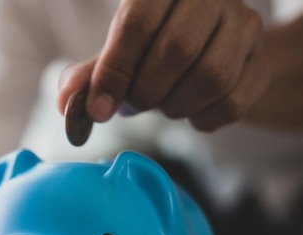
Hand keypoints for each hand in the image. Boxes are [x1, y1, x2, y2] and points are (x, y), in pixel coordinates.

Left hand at [58, 0, 269, 131]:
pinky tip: (190, 111)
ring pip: (210, 77)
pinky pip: (232, 103)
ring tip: (163, 103)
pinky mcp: (260, 61)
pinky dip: (201, 119)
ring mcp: (244, 25)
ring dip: (175, 106)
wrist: (209, 48)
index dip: (113, 72)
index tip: (98, 110)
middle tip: (135, 103)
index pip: (137, 23)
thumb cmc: (152, 49)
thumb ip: (91, 74)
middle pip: (176, 50)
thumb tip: (66, 102)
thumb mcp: (117, 54)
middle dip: (145, 91)